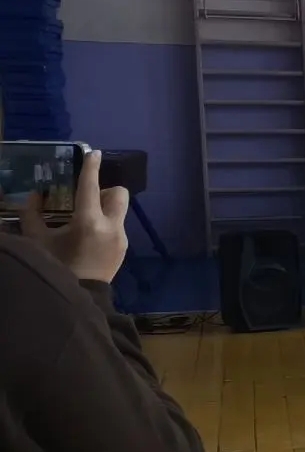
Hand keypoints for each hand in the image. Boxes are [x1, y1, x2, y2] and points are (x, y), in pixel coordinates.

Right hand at [20, 151, 129, 282]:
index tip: (93, 153)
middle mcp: (111, 227)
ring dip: (103, 208)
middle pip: (118, 194)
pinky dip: (104, 224)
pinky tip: (88, 238)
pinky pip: (117, 227)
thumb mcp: (37, 239)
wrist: (76, 297)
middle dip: (104, 190)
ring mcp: (121, 239)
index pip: (90, 187)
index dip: (91, 168)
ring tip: (82, 222)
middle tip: (84, 200)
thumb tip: (35, 196)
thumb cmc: (54, 266)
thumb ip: (32, 214)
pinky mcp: (124, 249)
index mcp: (89, 222)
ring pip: (118, 210)